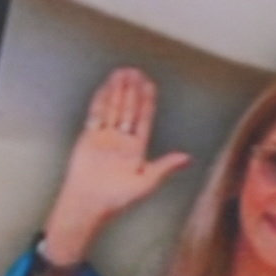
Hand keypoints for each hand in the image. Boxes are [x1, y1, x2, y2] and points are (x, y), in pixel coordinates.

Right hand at [37, 66, 190, 272]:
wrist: (88, 204)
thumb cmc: (117, 198)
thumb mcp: (146, 183)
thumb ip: (165, 167)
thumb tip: (188, 158)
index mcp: (137, 148)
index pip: (144, 118)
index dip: (147, 101)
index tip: (149, 84)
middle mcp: (121, 140)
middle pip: (128, 109)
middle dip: (132, 90)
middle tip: (134, 71)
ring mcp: (105, 137)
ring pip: (113, 108)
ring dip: (117, 91)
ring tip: (121, 73)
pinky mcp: (88, 137)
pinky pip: (96, 115)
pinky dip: (101, 100)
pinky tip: (105, 87)